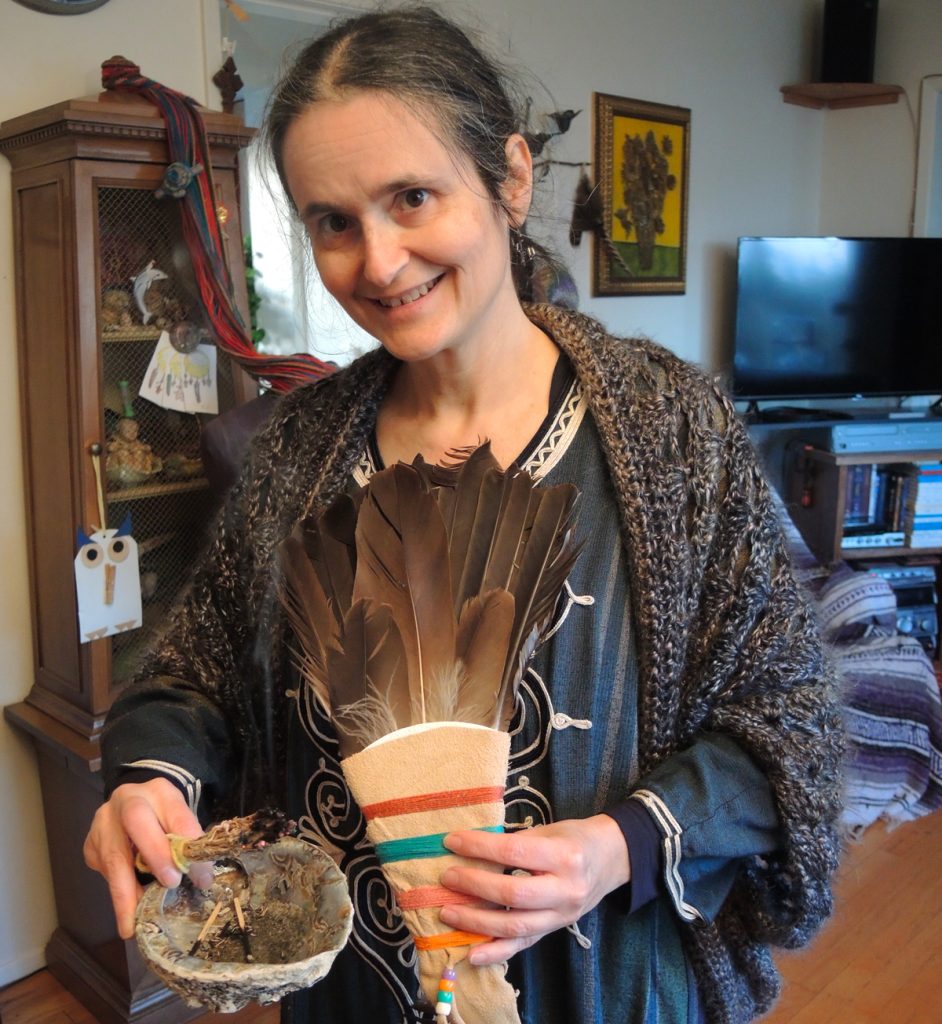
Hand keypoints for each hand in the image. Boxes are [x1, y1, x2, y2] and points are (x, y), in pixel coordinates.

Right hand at [83, 778, 209, 938]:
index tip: (202, 876)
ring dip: (126, 892)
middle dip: (155, 854)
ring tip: (133, 924)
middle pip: (137, 821)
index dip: (189, 845)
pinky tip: (126, 906)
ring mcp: (103, 822)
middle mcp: (127, 800)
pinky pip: (103, 871)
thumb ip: (189, 842)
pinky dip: (118, 891)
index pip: (177, 814)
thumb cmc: (163, 818)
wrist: (133, 805)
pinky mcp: (90, 844)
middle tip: (171, 884)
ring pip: (113, 855)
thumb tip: (202, 878)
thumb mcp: (181, 821)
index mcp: (159, 791)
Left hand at [439, 814, 629, 964]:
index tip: (452, 841)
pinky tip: (471, 953)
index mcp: (565, 856)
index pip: (515, 853)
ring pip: (516, 926)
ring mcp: (562, 916)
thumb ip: (516, 843)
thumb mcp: (550, 830)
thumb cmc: (574, 838)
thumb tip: (473, 851)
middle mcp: (567, 890)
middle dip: (474, 886)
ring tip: (448, 912)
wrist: (611, 859)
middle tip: (446, 878)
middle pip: (513, 894)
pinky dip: (495, 952)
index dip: (480, 848)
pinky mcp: (555, 930)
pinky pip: (523, 945)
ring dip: (477, 922)